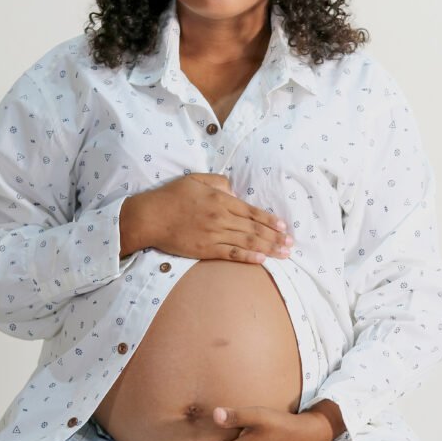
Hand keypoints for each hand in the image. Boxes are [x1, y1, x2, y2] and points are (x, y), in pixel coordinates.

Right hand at [140, 173, 293, 263]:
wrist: (150, 217)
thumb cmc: (171, 197)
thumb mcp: (195, 180)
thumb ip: (217, 182)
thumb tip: (233, 190)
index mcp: (219, 199)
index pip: (251, 211)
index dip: (270, 220)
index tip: (284, 226)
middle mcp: (220, 217)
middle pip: (254, 229)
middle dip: (276, 237)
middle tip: (291, 244)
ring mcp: (213, 234)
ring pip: (246, 242)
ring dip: (268, 248)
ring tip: (284, 254)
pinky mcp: (204, 249)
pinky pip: (230, 254)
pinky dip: (247, 257)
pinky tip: (261, 260)